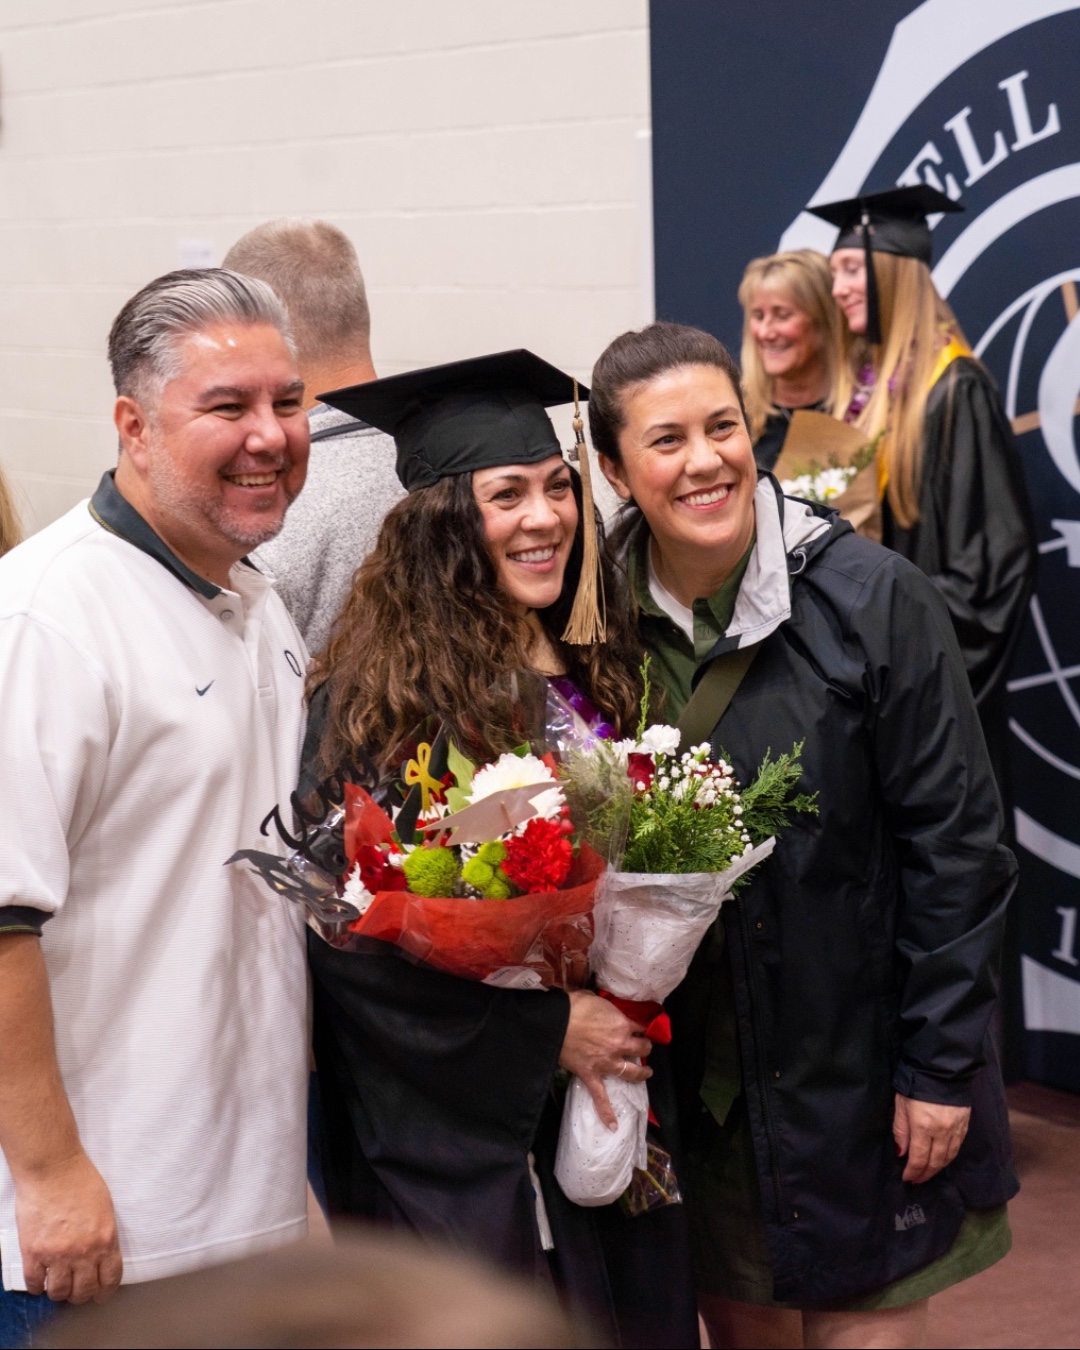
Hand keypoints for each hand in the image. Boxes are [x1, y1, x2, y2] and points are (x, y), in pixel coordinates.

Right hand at [15, 1150, 122, 1302]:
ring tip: (59, 1286)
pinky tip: (40, 1280)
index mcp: (105, 1239)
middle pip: (83, 1291)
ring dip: (60, 1292)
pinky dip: (37, 1286)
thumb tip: (101, 1254)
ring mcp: (56, 1254)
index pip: (109, 1279)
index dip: (105, 1292)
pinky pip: (35, 1283)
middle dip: (82, 1294)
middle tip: (78, 1291)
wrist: (53, 1168)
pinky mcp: (33, 1252)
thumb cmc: (81, 1180)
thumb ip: (104, 1234)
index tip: (101, 1295)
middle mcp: (83, 1252)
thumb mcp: (105, 1208)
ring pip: (59, 1292)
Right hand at [559, 991, 651, 1130]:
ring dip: (641, 1073)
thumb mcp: (594, 998)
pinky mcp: (592, 1076)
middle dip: (644, 1047)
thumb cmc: (573, 1006)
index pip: (639, 1027)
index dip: (640, 1027)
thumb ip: (605, 1007)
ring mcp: (606, 1063)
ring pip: (631, 1072)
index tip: (639, 1028)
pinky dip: (607, 1112)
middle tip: (643, 1046)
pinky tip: (614, 1126)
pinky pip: (601, 1097)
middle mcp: (619, 1045)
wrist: (554, 1022)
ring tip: (646, 1073)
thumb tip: (603, 1009)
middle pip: (641, 1048)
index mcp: (622, 1025)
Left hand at [892, 1093, 970, 1183]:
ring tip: (928, 1173)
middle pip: (935, 1161)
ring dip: (938, 1168)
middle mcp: (942, 1131)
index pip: (919, 1158)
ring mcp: (955, 1129)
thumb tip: (901, 1153)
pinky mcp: (964, 1124)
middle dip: (926, 1174)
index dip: (913, 1171)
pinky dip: (949, 1157)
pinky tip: (943, 1160)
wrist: (941, 1068)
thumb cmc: (915, 1084)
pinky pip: (957, 1147)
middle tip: (917, 1181)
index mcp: (923, 1126)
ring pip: (948, 1157)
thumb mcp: (901, 1104)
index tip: (907, 1178)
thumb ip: (900, 1130)